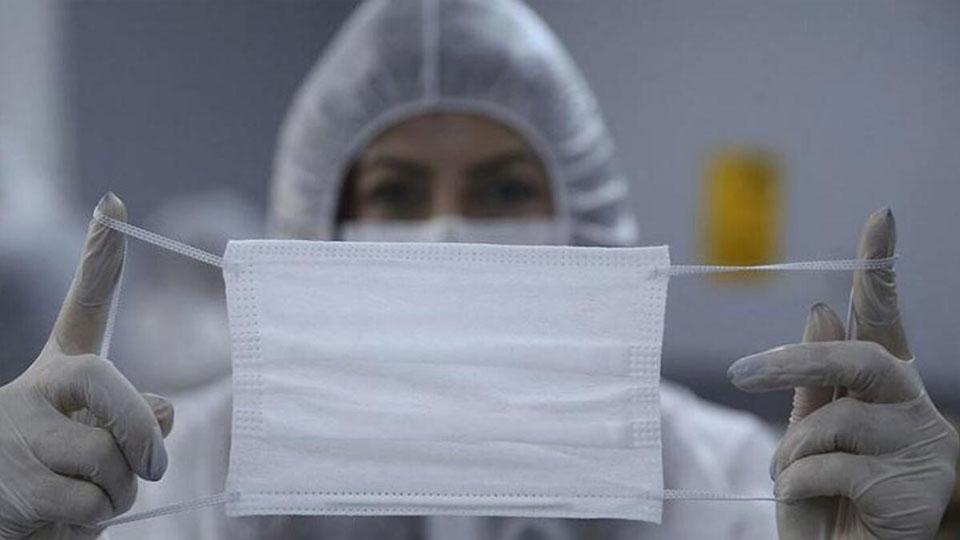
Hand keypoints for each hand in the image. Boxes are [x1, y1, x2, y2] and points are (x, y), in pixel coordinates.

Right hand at [0, 193, 173, 538]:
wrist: (2, 523)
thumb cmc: (60, 482)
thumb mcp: (100, 449)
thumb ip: (133, 422)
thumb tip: (164, 411)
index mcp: (62, 376)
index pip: (84, 308)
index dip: (99, 258)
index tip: (112, 204)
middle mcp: (36, 390)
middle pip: (107, 383)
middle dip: (140, 431)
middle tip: (151, 467)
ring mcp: (17, 431)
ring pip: (109, 456)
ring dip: (119, 492)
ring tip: (89, 498)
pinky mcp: (14, 481)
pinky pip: (91, 500)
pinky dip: (95, 519)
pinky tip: (63, 517)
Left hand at [728, 208, 958, 538]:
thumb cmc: (825, 500)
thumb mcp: (808, 438)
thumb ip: (814, 384)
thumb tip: (819, 311)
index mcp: (884, 392)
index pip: (884, 322)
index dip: (879, 272)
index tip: (880, 217)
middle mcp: (912, 410)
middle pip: (862, 358)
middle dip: (797, 361)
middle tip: (742, 373)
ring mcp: (921, 450)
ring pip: (835, 420)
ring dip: (792, 448)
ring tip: (789, 475)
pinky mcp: (915, 492)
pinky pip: (831, 466)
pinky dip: (798, 480)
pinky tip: (805, 497)